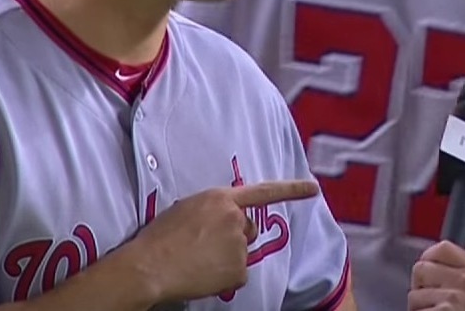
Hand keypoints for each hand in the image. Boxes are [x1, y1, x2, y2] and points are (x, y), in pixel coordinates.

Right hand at [128, 181, 317, 302]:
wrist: (150, 266)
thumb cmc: (161, 236)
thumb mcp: (188, 207)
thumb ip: (215, 207)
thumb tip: (225, 216)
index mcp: (222, 199)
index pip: (264, 191)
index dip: (292, 189)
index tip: (314, 189)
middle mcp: (237, 218)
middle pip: (249, 228)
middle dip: (235, 235)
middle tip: (204, 244)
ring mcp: (239, 244)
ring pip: (242, 251)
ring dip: (227, 255)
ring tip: (198, 259)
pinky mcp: (239, 269)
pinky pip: (237, 272)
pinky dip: (224, 275)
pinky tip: (203, 272)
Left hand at [408, 241, 464, 310]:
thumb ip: (462, 272)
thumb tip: (434, 264)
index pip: (442, 248)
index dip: (429, 259)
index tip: (429, 274)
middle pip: (421, 268)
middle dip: (421, 287)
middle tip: (433, 303)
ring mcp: (454, 297)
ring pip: (413, 295)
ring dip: (418, 309)